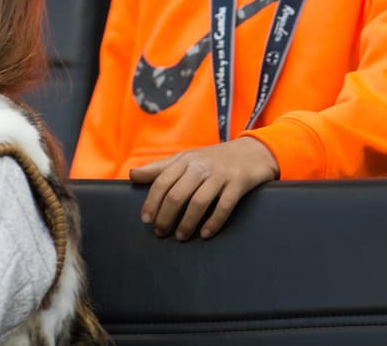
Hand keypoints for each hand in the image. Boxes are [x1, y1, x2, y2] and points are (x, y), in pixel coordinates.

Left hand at [129, 137, 278, 239]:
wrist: (254, 151)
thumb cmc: (214, 159)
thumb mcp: (187, 159)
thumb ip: (160, 168)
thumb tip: (132, 175)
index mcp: (185, 160)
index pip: (162, 181)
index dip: (152, 202)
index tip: (146, 220)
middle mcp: (200, 166)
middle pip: (177, 194)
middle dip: (166, 216)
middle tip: (161, 233)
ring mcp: (220, 174)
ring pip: (198, 201)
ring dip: (188, 222)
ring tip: (181, 237)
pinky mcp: (239, 183)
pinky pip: (224, 205)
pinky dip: (214, 221)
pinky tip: (206, 234)